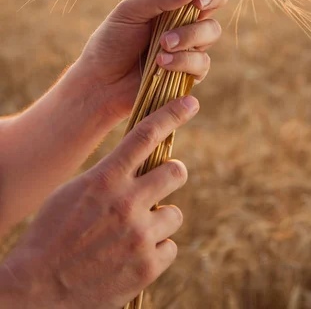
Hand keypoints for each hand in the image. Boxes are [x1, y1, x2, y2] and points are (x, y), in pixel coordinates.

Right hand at [0, 97, 197, 308]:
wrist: (37, 288)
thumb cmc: (53, 233)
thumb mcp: (74, 191)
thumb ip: (109, 174)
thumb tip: (140, 162)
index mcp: (105, 179)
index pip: (146, 135)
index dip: (172, 114)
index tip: (191, 103)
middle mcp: (126, 203)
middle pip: (176, 171)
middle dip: (171, 175)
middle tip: (160, 183)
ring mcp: (139, 236)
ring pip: (174, 213)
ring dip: (160, 219)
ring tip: (134, 232)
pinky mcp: (147, 267)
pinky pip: (171, 247)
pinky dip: (156, 250)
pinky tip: (133, 256)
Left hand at [76, 0, 228, 120]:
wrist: (100, 81)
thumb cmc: (111, 41)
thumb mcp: (129, 11)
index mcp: (174, 5)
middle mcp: (186, 25)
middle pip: (214, 11)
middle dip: (205, 11)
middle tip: (193, 9)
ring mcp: (189, 50)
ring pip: (210, 35)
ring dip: (189, 37)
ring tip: (163, 45)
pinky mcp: (188, 74)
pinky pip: (201, 64)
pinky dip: (183, 61)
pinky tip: (161, 63)